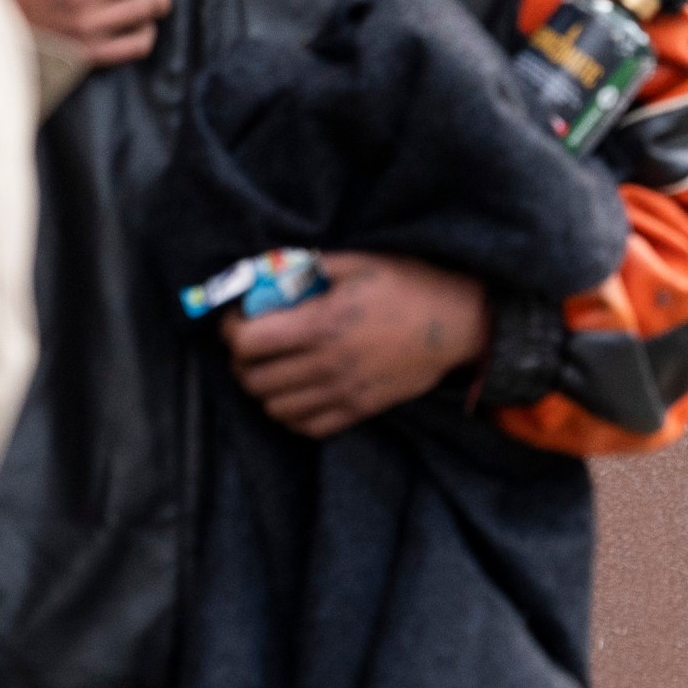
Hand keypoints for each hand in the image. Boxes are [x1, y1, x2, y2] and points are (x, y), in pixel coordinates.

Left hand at [223, 253, 489, 437]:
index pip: (248, 342)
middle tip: (250, 344)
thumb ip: (309, 266)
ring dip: (263, 388)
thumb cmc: (408, 284)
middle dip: (241, 361)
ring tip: (272, 368)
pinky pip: (307, 426)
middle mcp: (326, 364)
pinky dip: (290, 413)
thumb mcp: (358, 261)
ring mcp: (343, 392)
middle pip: (253, 379)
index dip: (231, 330)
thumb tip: (267, 268)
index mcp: (321, 324)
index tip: (236, 319)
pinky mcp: (359, 409)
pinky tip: (296, 392)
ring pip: (274, 407)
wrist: (456, 322)